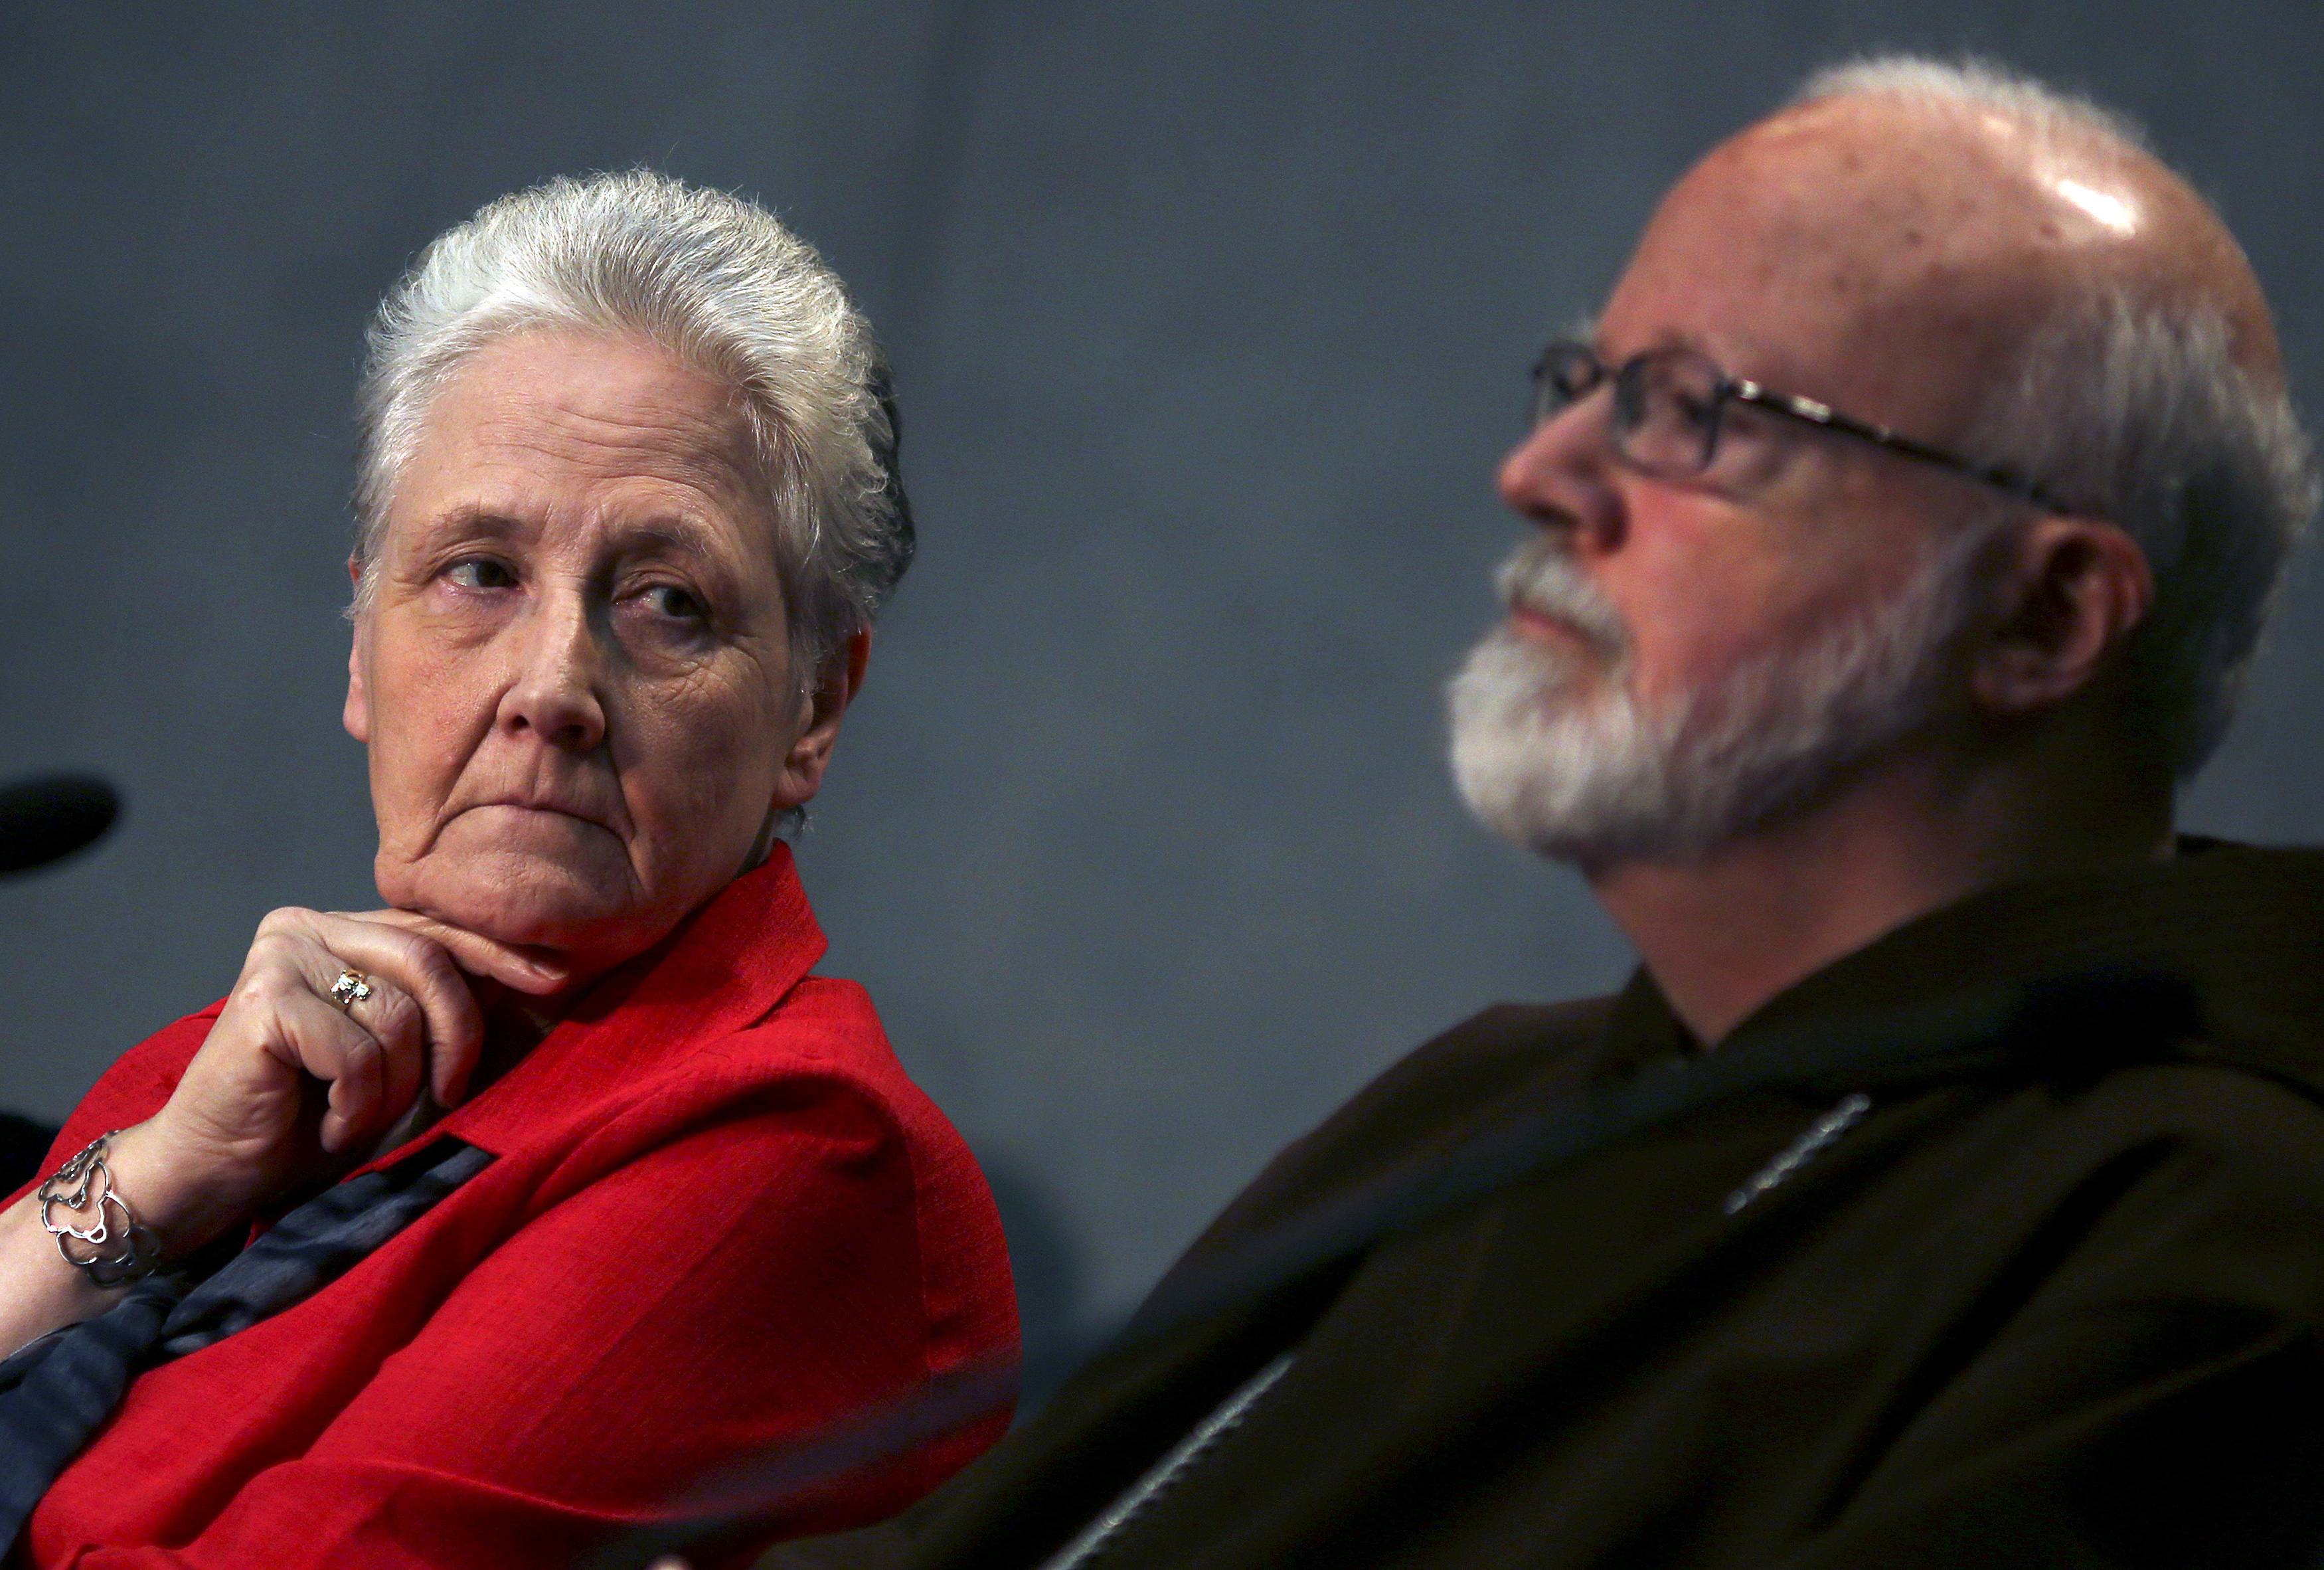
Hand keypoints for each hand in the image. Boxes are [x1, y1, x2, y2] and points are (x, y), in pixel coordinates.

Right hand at [127, 907, 566, 1254]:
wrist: (218, 1171)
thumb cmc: (316, 1117)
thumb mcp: (398, 1053)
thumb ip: (442, 1008)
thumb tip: (547, 971)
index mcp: (340, 928)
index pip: (436, 928)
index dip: (498, 954)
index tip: (555, 978)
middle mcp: (306, 925)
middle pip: (429, 961)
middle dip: (455, 1039)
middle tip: (445, 1097)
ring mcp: (280, 956)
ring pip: (398, 1016)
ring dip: (396, 1089)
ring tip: (357, 1117)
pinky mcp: (262, 1000)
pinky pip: (357, 1055)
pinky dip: (356, 1106)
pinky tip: (325, 1123)